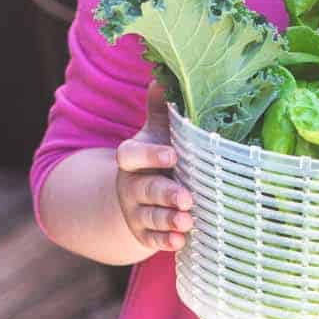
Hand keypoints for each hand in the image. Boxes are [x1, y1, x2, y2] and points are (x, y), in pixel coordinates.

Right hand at [115, 77, 193, 252]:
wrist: (133, 199)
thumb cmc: (154, 160)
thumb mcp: (154, 136)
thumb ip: (160, 112)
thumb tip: (162, 77)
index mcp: (132, 160)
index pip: (132, 156)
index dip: (150, 155)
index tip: (172, 155)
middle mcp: (131, 186)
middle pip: (145, 189)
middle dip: (166, 194)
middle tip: (186, 197)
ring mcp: (136, 212)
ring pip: (150, 217)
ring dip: (169, 220)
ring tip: (187, 221)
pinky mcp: (144, 234)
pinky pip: (153, 240)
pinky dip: (166, 241)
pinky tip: (181, 241)